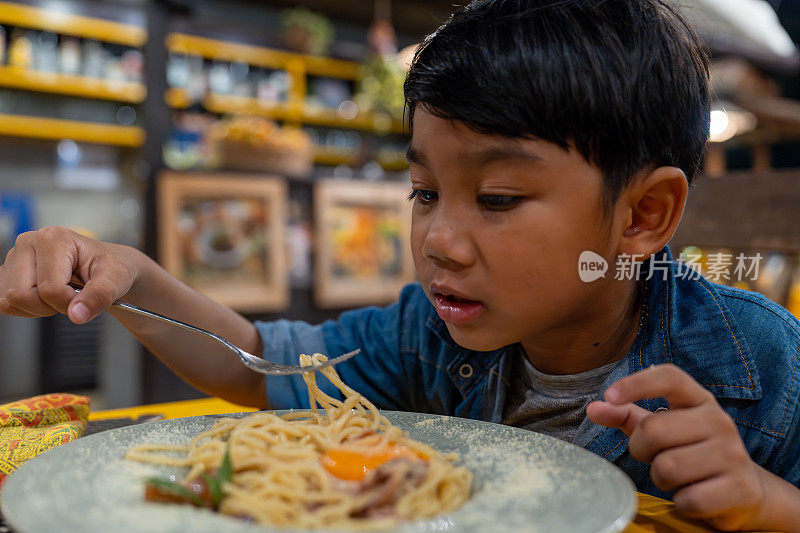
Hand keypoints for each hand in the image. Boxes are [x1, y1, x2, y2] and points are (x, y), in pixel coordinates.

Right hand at [0, 226, 143, 323]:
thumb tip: (77, 315)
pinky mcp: (8, 272)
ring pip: (9, 301)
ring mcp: (14, 258)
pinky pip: (5, 303)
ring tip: (59, 293)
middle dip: (49, 306)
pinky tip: (46, 297)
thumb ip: (100, 296)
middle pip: (21, 295)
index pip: (49, 289)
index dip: (68, 303)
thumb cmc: (112, 267)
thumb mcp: (116, 278)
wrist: (108, 266)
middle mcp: (28, 243)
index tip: (84, 296)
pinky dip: (27, 309)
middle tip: (71, 295)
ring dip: (37, 308)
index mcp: (54, 239)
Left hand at [586, 364, 789, 530]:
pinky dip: (681, 502)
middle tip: (654, 456)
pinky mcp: (740, 488)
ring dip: (662, 479)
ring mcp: (733, 453)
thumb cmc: (690, 451)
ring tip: (678, 477)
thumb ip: (626, 415)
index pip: (669, 377)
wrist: (743, 491)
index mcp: (698, 399)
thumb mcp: (661, 427)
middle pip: (653, 430)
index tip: (610, 395)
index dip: (636, 383)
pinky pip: (689, 498)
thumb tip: (594, 408)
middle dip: (641, 450)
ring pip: (667, 467)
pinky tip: (693, 496)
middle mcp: (719, 420)